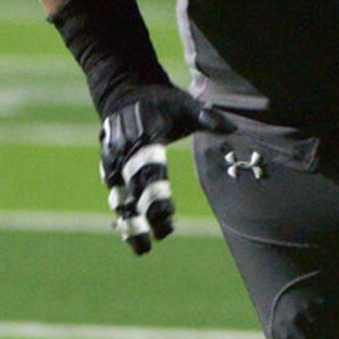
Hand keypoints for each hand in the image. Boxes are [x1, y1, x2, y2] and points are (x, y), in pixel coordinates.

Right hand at [98, 85, 233, 253]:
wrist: (123, 90)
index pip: (150, 172)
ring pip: (119, 196)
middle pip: (134, 190)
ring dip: (129, 222)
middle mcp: (124, 150)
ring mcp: (112, 159)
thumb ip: (205, 116)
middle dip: (145, 216)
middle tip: (158, 240)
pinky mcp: (107, 164)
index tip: (168, 218)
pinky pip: (114, 192)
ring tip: (140, 249)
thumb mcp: (183, 103)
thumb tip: (231, 127)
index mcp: (144, 137)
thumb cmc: (160, 100)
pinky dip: (122, 212)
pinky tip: (129, 232)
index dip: (157, 197)